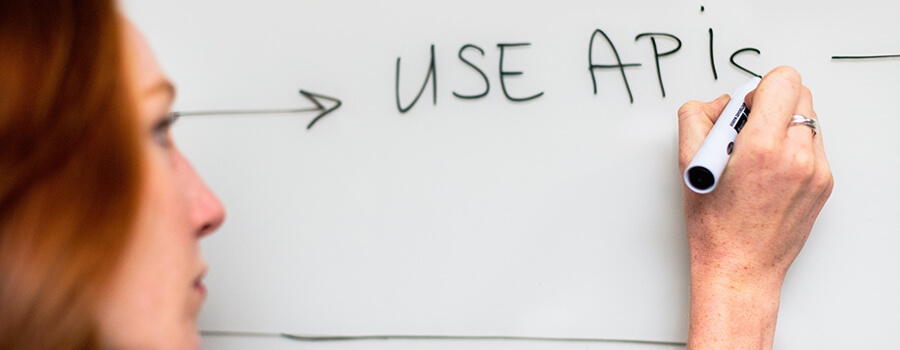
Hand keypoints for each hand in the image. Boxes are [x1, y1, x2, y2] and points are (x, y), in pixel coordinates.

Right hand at [677, 66, 832, 348]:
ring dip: (782, 125)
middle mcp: (798, 156)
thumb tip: (717, 103)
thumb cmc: (714, 226)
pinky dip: (792, 148)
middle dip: (771, 104)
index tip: (743, 109)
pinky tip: (768, 171)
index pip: (782, 80)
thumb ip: (697, 118)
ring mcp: (816, 170)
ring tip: (756, 153)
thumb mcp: (688, 164)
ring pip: (807, 119)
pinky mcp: (824, 183)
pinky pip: (812, 145)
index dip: (757, 89)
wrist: (740, 267)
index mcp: (763, 147)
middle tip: (746, 130)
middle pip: (799, 94)